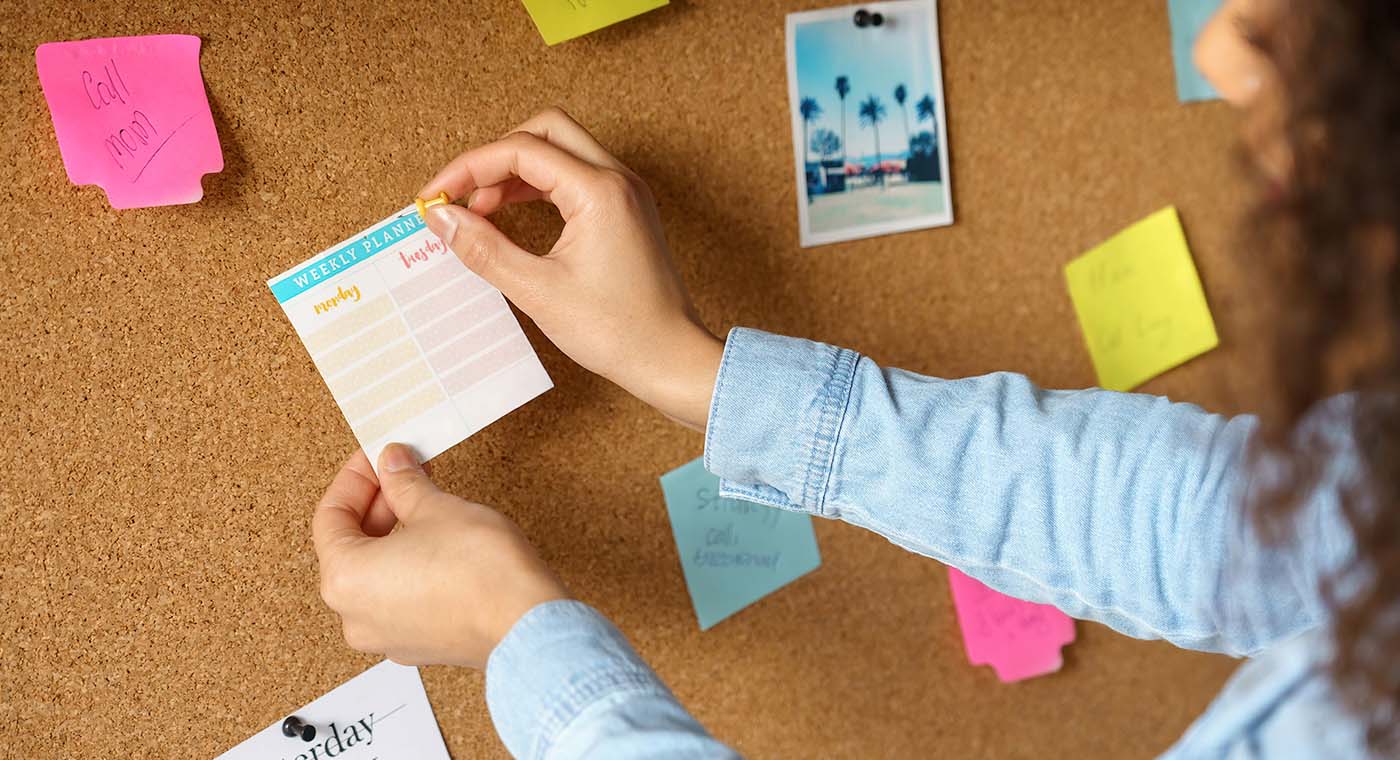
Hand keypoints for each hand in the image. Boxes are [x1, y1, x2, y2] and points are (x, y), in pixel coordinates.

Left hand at [312, 444, 567, 667]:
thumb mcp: (436, 507)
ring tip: (422, 505)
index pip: (331, 516)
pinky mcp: (418, 645)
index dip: (356, 479)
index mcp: (344, 579)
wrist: (526, 623)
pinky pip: (398, 599)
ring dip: (392, 536)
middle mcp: (354, 616)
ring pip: (374, 576)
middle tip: (402, 474)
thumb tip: (392, 465)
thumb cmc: (481, 571)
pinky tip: (435, 543)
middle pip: (349, 548)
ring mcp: (386, 636)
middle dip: (377, 505)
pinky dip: (408, 567)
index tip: (376, 458)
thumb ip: (403, 483)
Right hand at [418, 107, 722, 430]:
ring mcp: (626, 194)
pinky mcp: (626, 211)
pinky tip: (512, 217)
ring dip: (516, 171)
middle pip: (545, 131)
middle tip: (462, 195)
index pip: (521, 150)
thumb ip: (484, 249)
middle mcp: (618, 180)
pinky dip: (540, 187)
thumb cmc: (617, 331)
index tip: (436, 196)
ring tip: (480, 212)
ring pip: (561, 151)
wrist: (670, 359)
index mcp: (600, 191)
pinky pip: (576, 178)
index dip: (469, 168)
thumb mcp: (538, 291)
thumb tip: (441, 218)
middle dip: (495, 156)